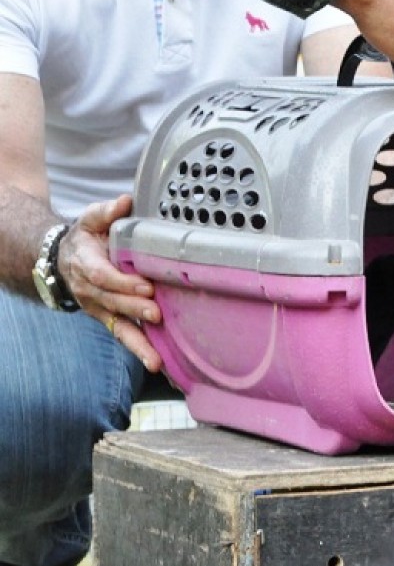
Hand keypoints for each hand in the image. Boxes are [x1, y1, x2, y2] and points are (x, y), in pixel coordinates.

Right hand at [58, 194, 163, 371]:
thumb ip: (107, 212)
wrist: (64, 260)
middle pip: (113, 302)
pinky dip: (139, 350)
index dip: (122, 282)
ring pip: (118, 326)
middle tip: (157, 313)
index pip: (103, 276)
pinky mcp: (109, 319)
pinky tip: (157, 364)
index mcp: (87, 264)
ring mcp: (99, 308)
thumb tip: (125, 201)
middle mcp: (91, 291)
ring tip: (155, 359)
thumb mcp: (92, 220)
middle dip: (135, 308)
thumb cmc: (87, 238)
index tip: (145, 285)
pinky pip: (124, 335)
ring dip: (138, 342)